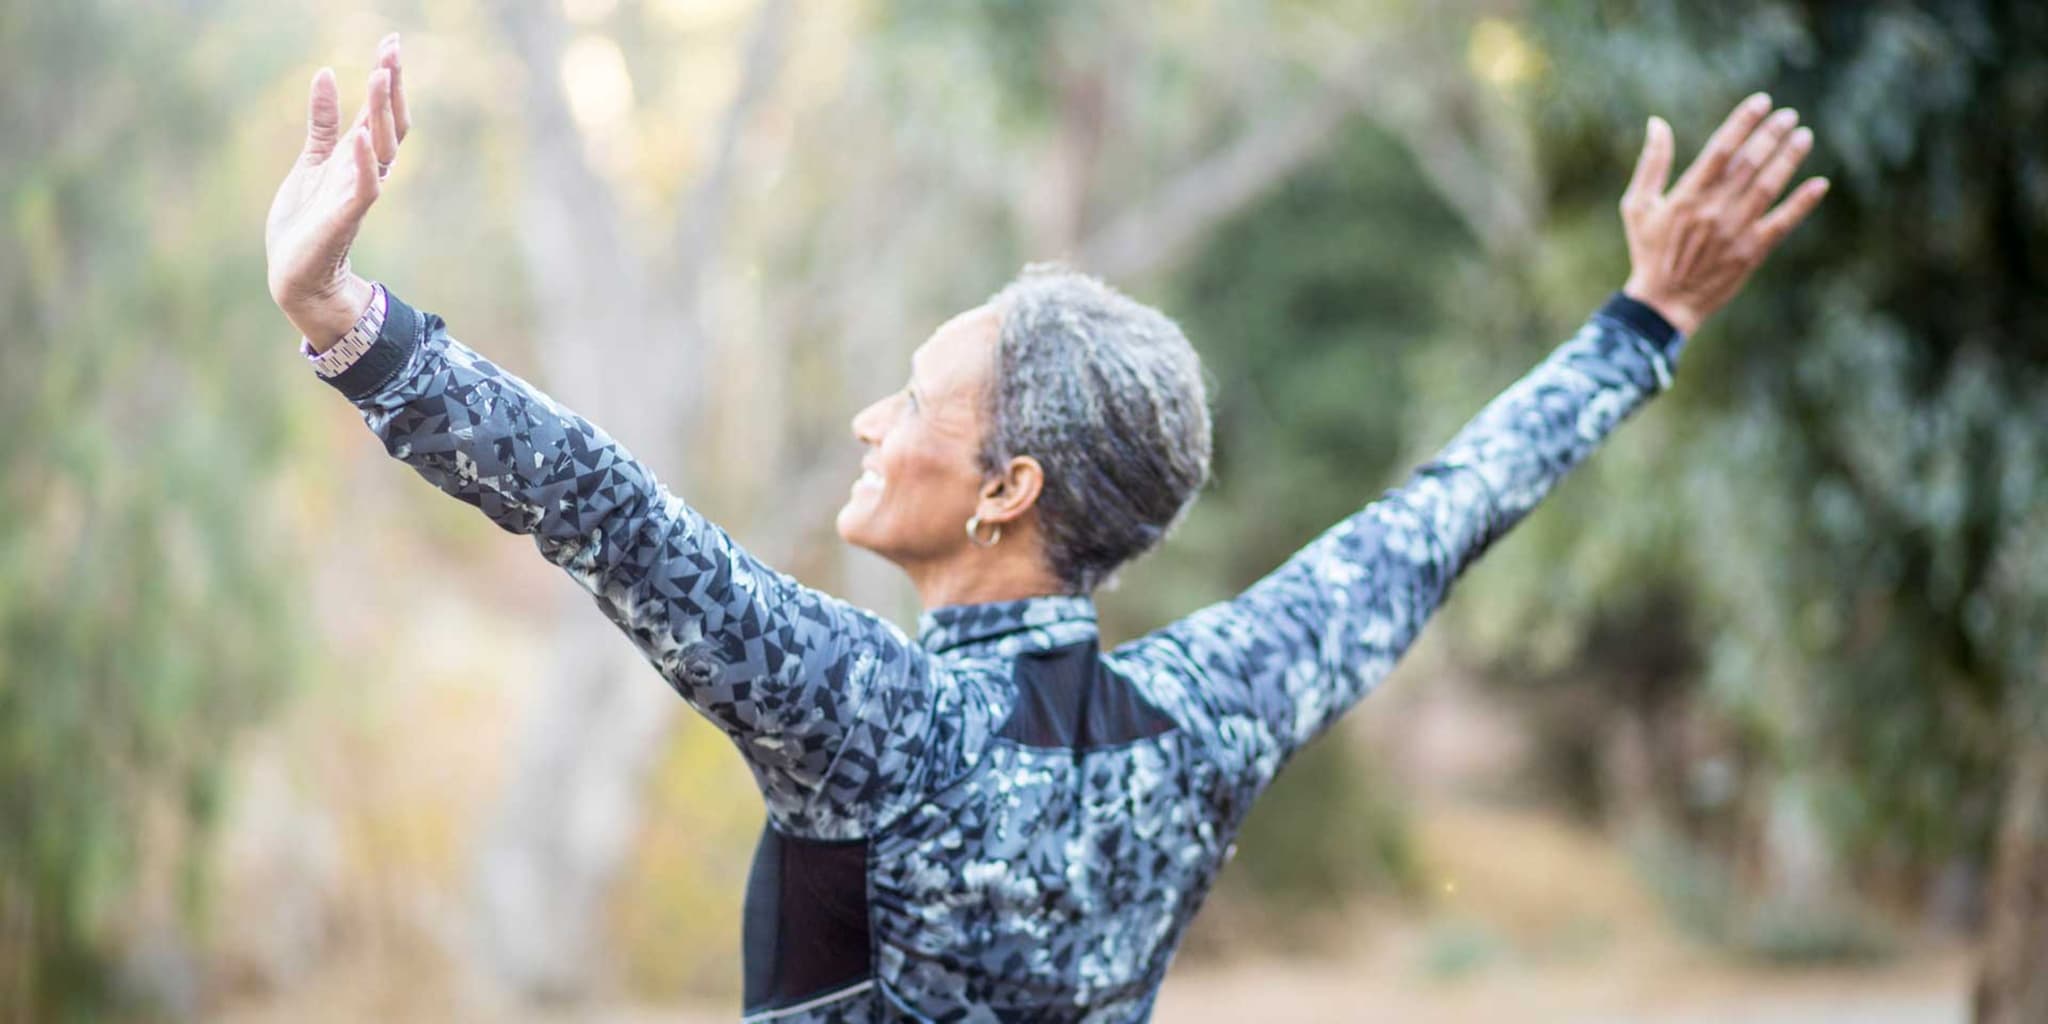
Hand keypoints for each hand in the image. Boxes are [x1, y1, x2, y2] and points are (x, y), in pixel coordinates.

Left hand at [265, 33, 411, 348]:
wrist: (296, 276)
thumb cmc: (305, 223)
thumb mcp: (312, 161)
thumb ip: (324, 123)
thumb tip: (327, 74)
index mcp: (356, 159)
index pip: (380, 113)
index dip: (388, 79)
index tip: (391, 42)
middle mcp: (364, 173)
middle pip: (389, 124)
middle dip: (391, 87)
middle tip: (392, 48)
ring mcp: (357, 195)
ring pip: (382, 149)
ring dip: (382, 113)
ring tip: (380, 76)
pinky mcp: (344, 218)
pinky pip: (363, 188)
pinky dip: (364, 162)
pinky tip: (361, 135)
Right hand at [1619, 93, 1828, 335]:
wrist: (1664, 302)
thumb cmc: (1649, 250)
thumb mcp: (1637, 205)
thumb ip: (1651, 163)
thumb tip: (1657, 122)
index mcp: (1687, 195)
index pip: (1721, 149)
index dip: (1743, 122)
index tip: (1762, 102)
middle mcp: (1714, 209)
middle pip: (1749, 163)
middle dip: (1771, 135)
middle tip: (1788, 115)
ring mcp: (1735, 231)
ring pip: (1768, 186)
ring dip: (1788, 159)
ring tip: (1803, 136)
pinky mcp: (1752, 251)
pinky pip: (1782, 222)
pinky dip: (1802, 203)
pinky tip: (1819, 184)